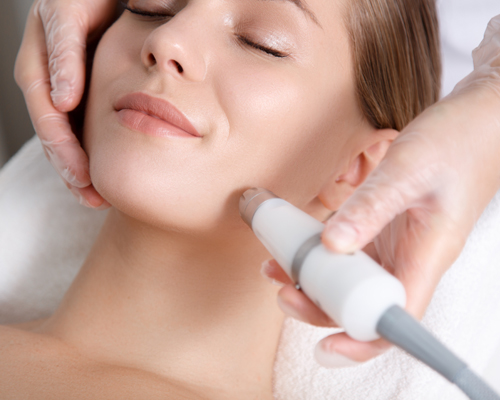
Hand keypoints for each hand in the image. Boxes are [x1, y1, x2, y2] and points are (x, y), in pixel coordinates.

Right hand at [14, 0, 117, 207]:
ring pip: (67, 140)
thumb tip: (61, 100)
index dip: (65, 152)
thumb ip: (64, 53)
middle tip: (93, 198)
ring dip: (79, 172)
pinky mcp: (81, 97)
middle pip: (55, 138)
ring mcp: (63, 94)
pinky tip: (102, 176)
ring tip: (97, 199)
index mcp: (38, 69)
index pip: (49, 120)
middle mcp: (47, 87)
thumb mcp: (69, 14)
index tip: (83, 178)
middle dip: (71, 171)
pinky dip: (90, 155)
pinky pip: (82, 131)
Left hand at [262, 14, 499, 365]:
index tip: (325, 347)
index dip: (361, 342)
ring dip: (313, 281)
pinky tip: (293, 244)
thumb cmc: (456, 143)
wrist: (477, 121)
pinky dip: (319, 253)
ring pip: (350, 281)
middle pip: (363, 307)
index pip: (395, 321)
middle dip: (320, 307)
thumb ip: (370, 208)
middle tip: (284, 291)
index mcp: (425, 257)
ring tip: (277, 267)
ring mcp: (394, 246)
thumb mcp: (408, 171)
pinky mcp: (383, 229)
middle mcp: (408, 260)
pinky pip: (347, 252)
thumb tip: (330, 245)